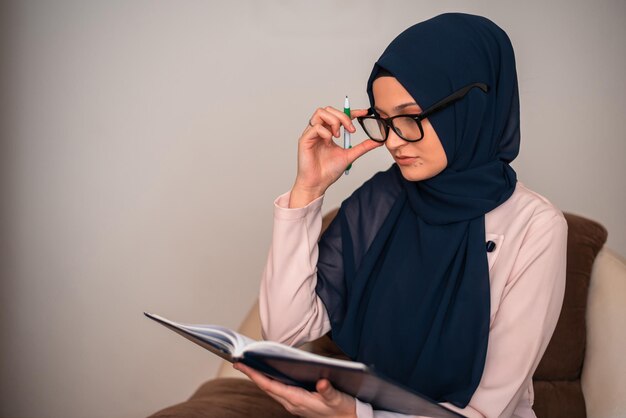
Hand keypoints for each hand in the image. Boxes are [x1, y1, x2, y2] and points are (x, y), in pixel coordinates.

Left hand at [234, 362, 356, 417]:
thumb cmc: (343, 410)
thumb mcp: (337, 399)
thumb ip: (328, 391)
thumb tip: (321, 383)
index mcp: (297, 400)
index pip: (270, 385)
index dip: (255, 374)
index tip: (242, 365)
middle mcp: (292, 403)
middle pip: (266, 387)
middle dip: (252, 374)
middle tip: (239, 360)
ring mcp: (294, 404)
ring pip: (272, 389)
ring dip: (260, 377)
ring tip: (250, 364)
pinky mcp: (299, 403)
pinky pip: (279, 391)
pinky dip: (271, 381)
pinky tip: (270, 373)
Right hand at [289, 106, 382, 207]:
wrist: (318, 184)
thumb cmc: (328, 171)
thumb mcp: (350, 155)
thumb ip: (363, 147)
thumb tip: (378, 141)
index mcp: (328, 132)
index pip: (339, 115)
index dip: (352, 111)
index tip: (365, 113)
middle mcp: (319, 130)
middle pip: (329, 109)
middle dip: (343, 116)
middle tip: (351, 129)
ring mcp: (311, 134)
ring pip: (320, 112)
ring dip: (334, 121)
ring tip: (338, 135)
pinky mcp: (304, 139)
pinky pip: (315, 127)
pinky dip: (326, 132)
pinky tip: (329, 142)